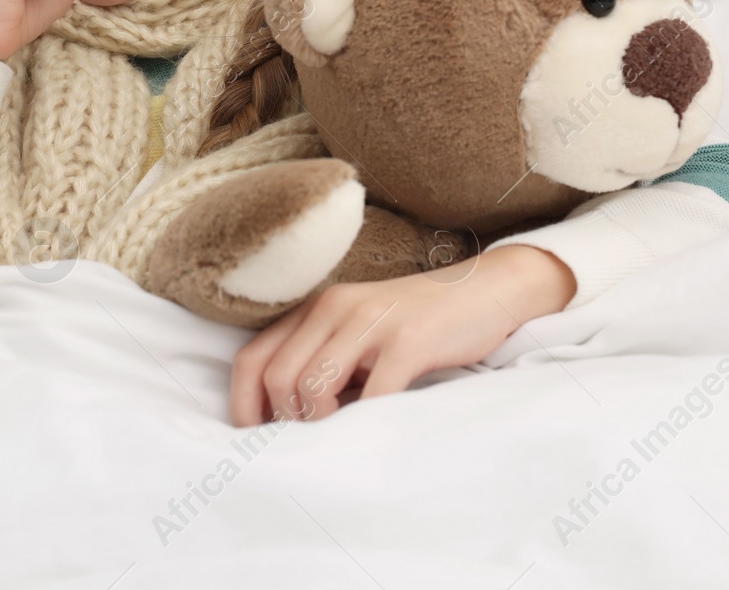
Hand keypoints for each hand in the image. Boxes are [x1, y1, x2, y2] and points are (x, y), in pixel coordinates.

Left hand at [228, 244, 576, 425]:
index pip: (251, 358)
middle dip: (287, 420)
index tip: (259, 438)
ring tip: (346, 426)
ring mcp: (371, 321)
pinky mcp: (408, 339)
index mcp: (315, 308)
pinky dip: (368, 423)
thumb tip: (287, 421)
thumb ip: (323, 363)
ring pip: (312, 385)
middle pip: (276, 377)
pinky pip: (372, 394)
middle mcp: (334, 307)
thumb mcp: (358, 334)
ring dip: (322, 422)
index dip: (244, 406)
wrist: (484, 290)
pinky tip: (378, 426)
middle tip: (313, 435)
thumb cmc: (417, 324)